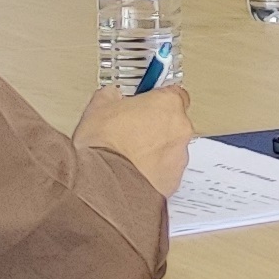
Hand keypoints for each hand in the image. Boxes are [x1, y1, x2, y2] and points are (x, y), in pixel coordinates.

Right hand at [77, 78, 192, 202]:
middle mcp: (180, 130)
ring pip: (170, 149)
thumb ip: (112, 95)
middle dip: (155, 126)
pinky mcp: (174, 182)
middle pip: (173, 122)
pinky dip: (154, 172)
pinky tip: (132, 172)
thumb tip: (111, 96)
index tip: (146, 102)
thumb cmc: (103, 146)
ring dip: (155, 150)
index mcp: (167, 104)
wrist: (102, 185)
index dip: (157, 98)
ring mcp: (179, 158)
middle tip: (131, 131)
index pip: (174, 93)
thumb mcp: (99, 106)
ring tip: (128, 156)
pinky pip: (166, 172)